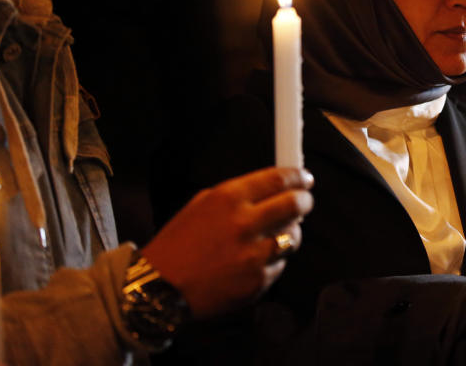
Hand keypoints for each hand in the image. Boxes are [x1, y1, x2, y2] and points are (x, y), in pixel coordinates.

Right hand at [142, 166, 313, 318]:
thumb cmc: (178, 244)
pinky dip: (272, 261)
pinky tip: (253, 261)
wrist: (159, 288)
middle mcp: (244, 223)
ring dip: (290, 233)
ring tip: (273, 236)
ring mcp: (253, 255)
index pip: (279, 179)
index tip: (305, 178)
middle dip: (305, 201)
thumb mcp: (201, 205)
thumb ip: (238, 195)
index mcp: (228, 198)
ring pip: (293, 237)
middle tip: (304, 202)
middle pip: (295, 204)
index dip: (298, 176)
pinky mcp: (257, 281)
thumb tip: (274, 188)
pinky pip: (279, 265)